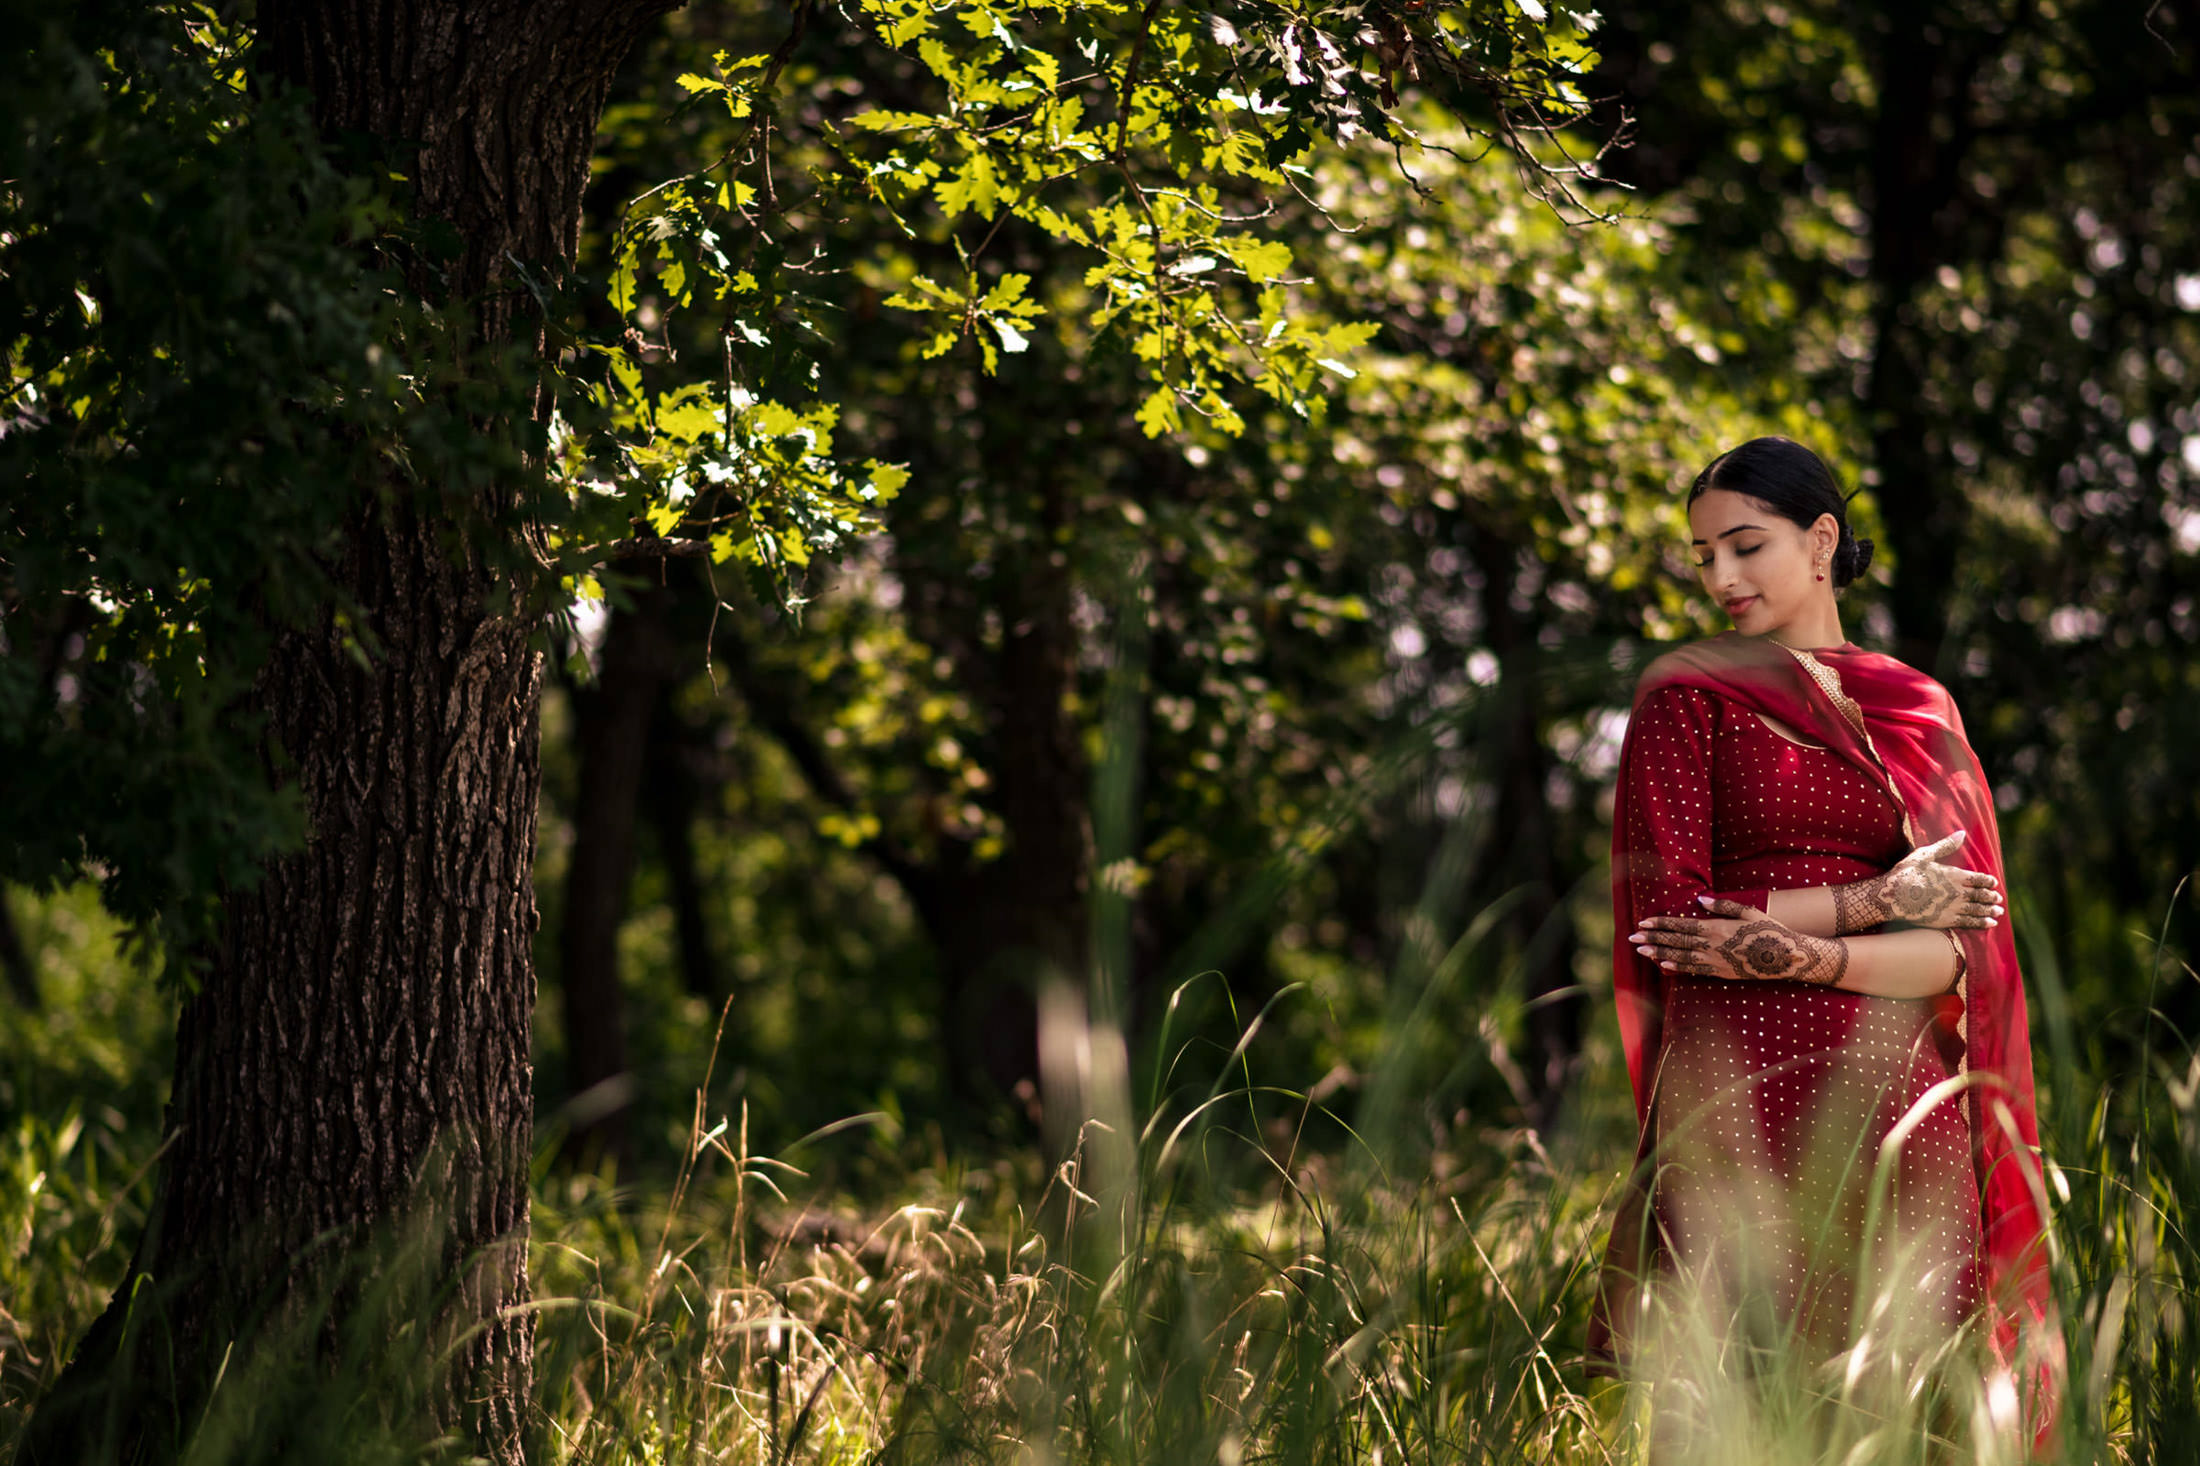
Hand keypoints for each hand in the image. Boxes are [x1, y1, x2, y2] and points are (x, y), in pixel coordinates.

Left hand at [1629, 897, 1849, 986]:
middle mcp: (1712, 946)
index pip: (1681, 926)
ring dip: (1659, 953)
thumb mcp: (1748, 911)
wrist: (1786, 957)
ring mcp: (1716, 961)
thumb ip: (1723, 905)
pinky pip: (1695, 970)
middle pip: (1676, 942)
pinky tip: (1664, 965)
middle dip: (1653, 940)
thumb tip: (1699, 900)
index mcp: (1717, 928)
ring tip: (1641, 951)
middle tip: (1632, 938)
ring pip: (1681, 957)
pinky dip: (1678, 968)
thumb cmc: (1768, 929)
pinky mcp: (1722, 973)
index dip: (1661, 925)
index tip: (1643, 923)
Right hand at [1831, 830, 2001, 934]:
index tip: (1994, 883)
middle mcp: (1958, 892)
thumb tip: (1961, 834)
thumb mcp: (1924, 854)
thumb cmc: (1906, 873)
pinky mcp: (1946, 920)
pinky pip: (1969, 923)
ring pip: (1978, 910)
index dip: (1988, 881)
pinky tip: (1990, 924)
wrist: (1892, 896)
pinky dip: (1982, 923)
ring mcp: (1953, 907)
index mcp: (1954, 875)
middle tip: (1998, 899)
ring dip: (1990, 911)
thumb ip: (1945, 846)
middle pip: (1981, 895)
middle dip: (1991, 897)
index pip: (1979, 879)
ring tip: (1998, 912)